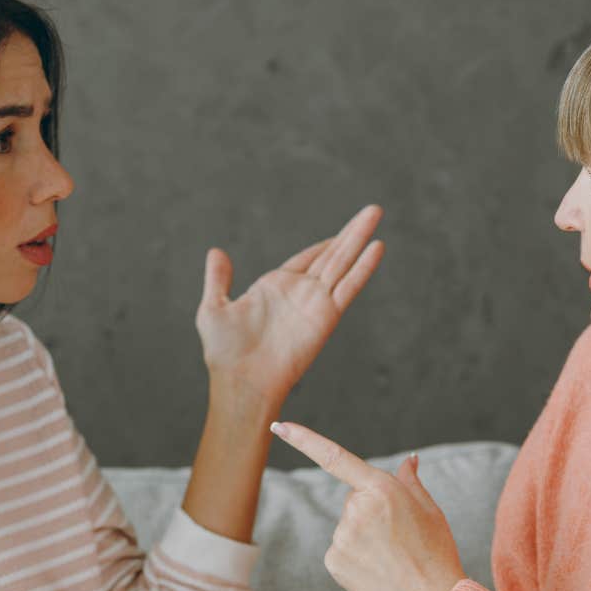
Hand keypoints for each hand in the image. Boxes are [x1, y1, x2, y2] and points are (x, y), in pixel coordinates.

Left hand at [195, 204, 384, 407]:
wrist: (241, 380)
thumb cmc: (225, 353)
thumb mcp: (213, 308)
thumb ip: (219, 279)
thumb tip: (216, 252)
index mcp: (275, 287)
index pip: (307, 258)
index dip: (325, 244)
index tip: (342, 231)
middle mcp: (300, 292)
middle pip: (332, 254)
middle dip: (351, 232)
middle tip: (373, 210)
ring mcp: (315, 302)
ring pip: (343, 262)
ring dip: (360, 238)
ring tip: (376, 213)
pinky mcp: (326, 315)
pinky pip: (348, 286)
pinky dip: (363, 267)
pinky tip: (376, 247)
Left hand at [269, 422, 466, 590]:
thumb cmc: (437, 555)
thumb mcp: (431, 510)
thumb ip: (410, 482)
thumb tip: (408, 459)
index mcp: (382, 489)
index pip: (334, 457)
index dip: (303, 440)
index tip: (278, 427)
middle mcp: (356, 510)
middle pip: (353, 500)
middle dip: (371, 511)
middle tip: (399, 537)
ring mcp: (342, 537)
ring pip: (347, 526)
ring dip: (364, 536)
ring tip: (391, 557)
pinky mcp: (334, 561)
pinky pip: (341, 550)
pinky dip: (355, 557)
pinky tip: (377, 570)